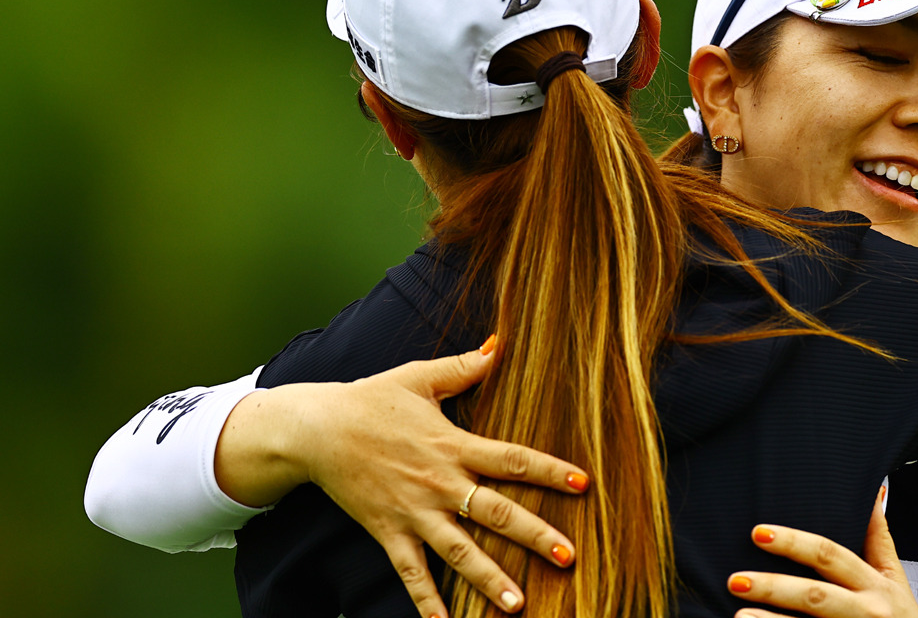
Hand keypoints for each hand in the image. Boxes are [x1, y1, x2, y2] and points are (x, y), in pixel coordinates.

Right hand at [215, 338, 589, 617]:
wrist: (317, 430)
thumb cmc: (372, 399)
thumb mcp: (420, 377)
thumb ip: (464, 367)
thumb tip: (501, 343)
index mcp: (454, 444)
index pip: (512, 460)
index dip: (550, 471)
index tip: (583, 484)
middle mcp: (440, 483)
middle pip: (496, 513)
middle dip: (535, 536)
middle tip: (568, 557)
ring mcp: (414, 512)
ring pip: (458, 552)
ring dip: (489, 579)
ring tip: (518, 606)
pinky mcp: (389, 532)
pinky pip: (410, 574)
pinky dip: (426, 603)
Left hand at [726, 487, 917, 617]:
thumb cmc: (900, 617)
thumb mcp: (895, 577)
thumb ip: (879, 538)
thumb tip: (874, 490)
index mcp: (874, 584)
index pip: (830, 557)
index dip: (795, 543)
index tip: (758, 533)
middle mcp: (865, 611)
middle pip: (815, 596)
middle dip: (774, 587)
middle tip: (735, 580)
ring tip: (738, 617)